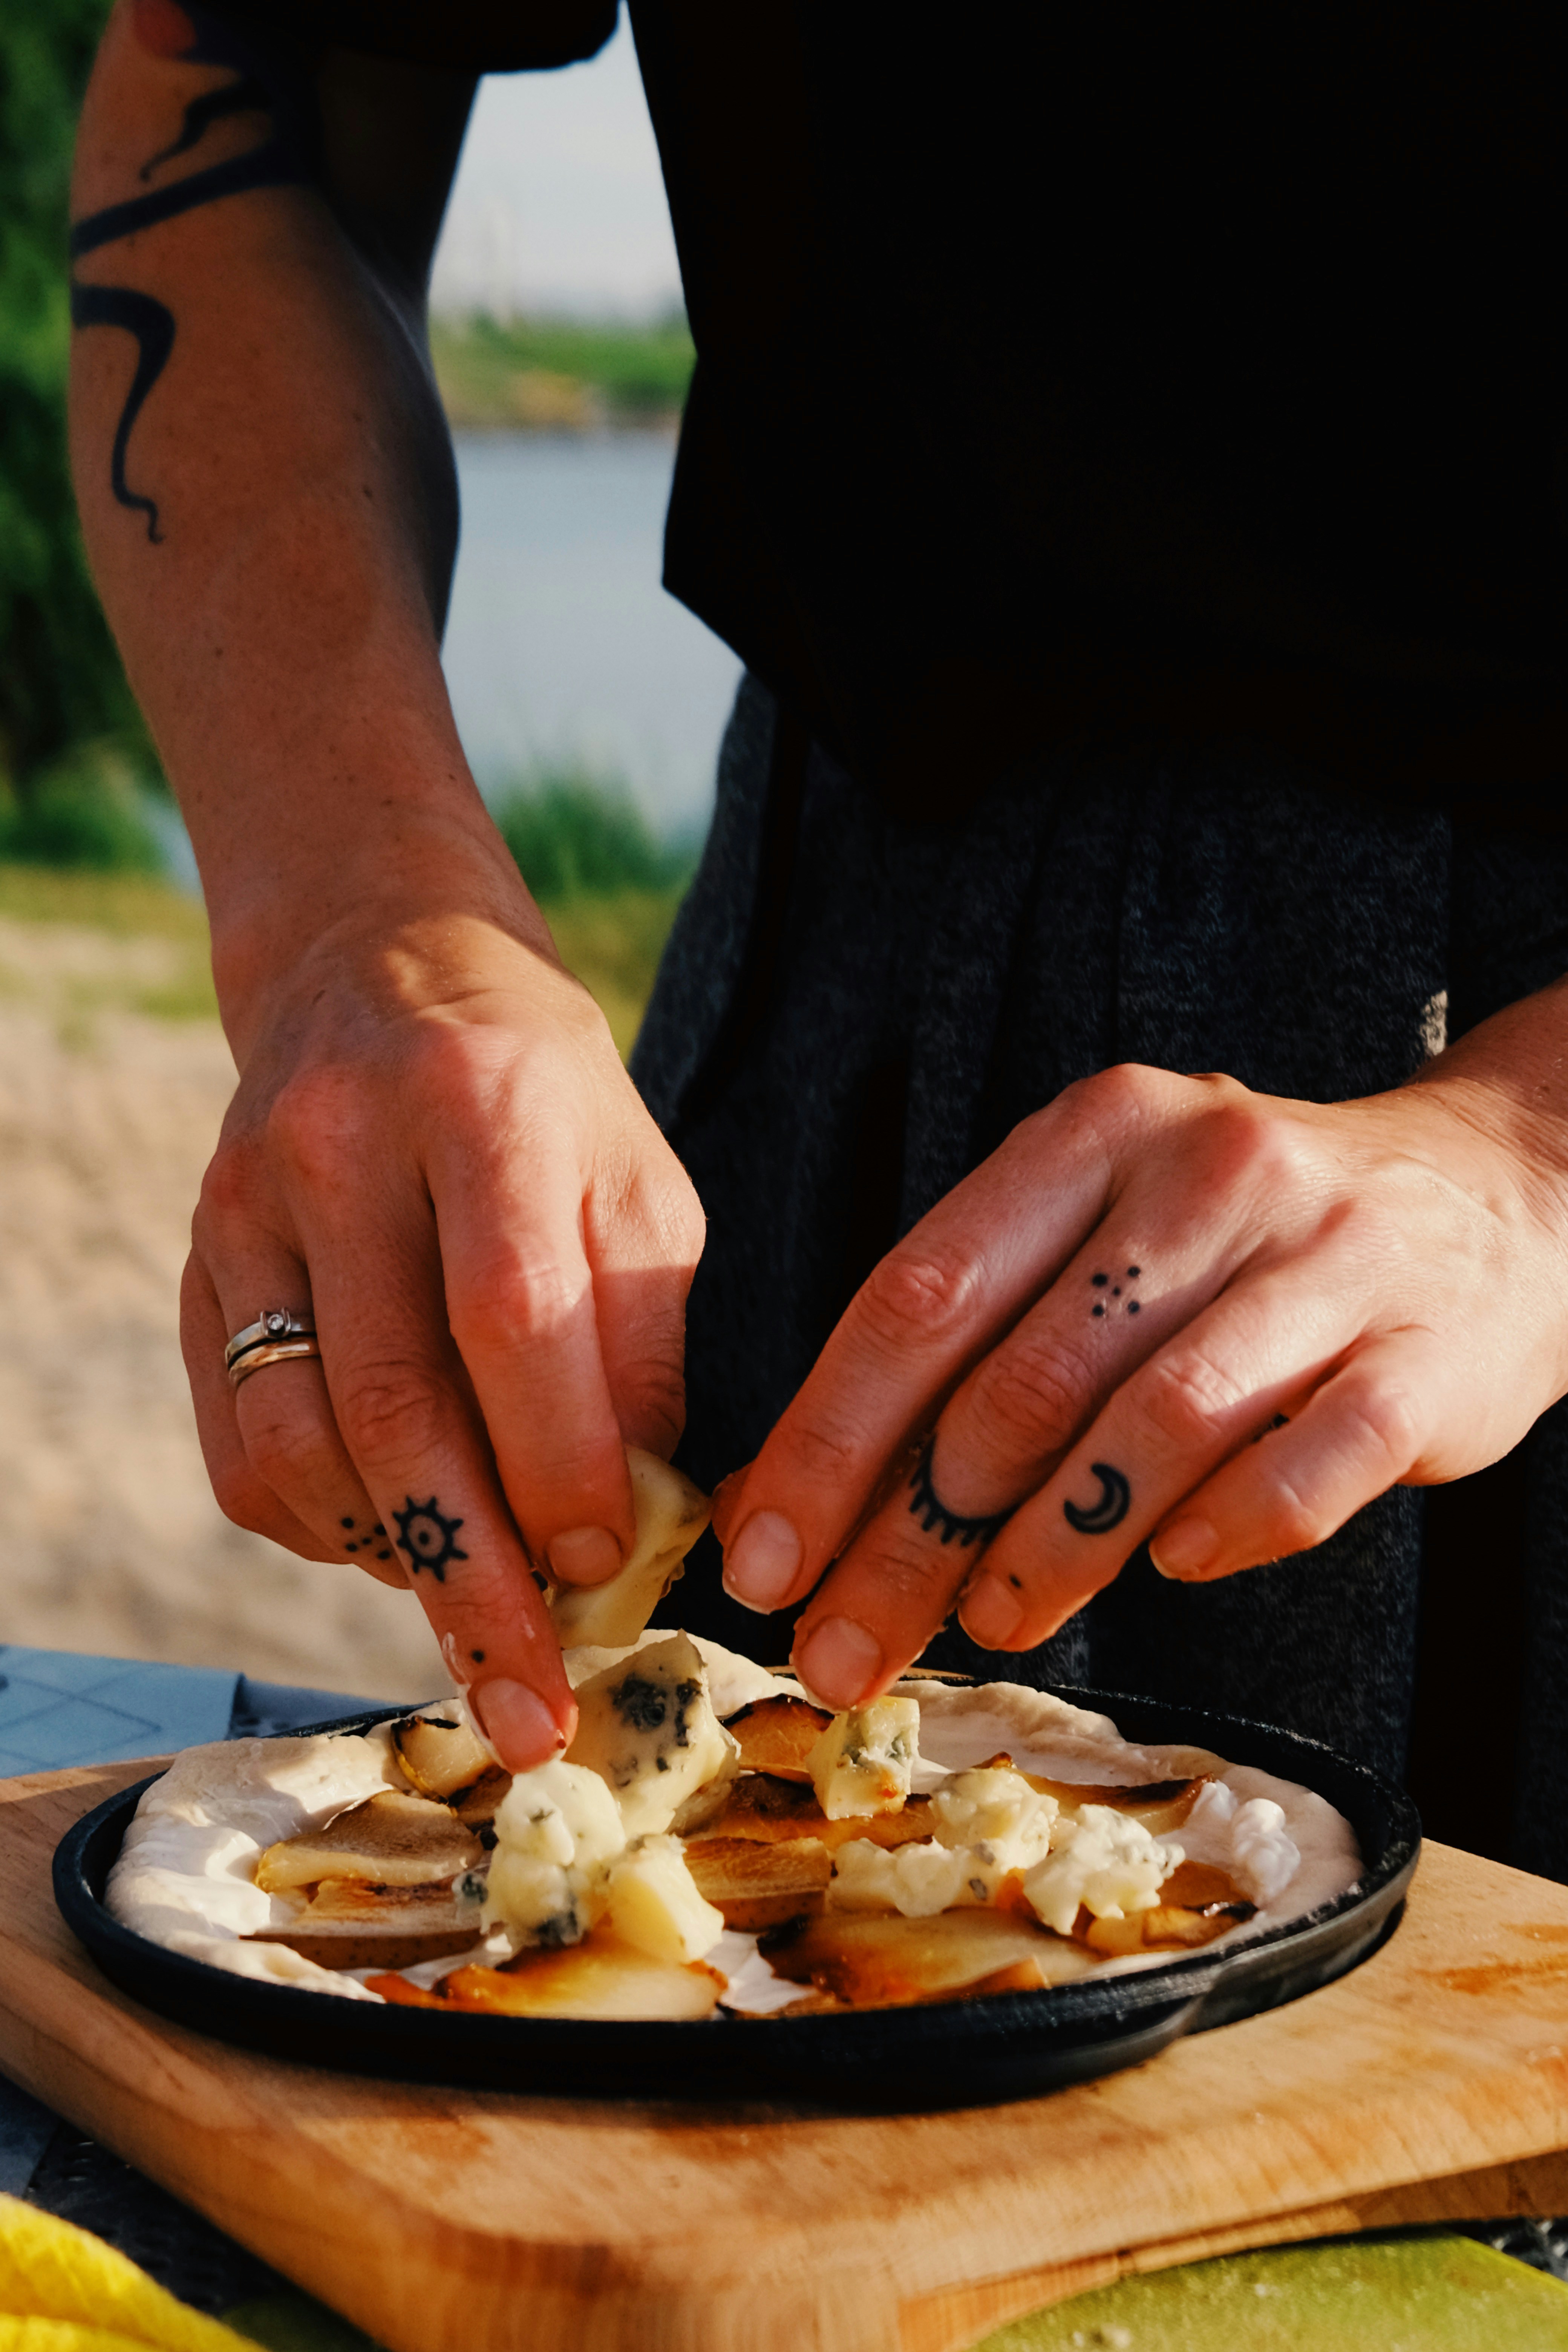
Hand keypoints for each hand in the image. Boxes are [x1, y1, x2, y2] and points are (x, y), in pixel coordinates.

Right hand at [182, 831, 704, 1764]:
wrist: (380, 969)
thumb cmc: (543, 1096)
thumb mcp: (637, 1182)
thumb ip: (643, 1346)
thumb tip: (644, 1528)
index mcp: (482, 1104)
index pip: (509, 1313)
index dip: (556, 1458)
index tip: (603, 1566)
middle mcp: (343, 1149)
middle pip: (393, 1401)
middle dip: (470, 1577)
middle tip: (531, 1708)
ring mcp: (248, 1206)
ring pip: (297, 1442)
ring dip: (391, 1564)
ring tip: (475, 1624)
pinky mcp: (198, 1261)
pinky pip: (240, 1443)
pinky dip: (318, 1527)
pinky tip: (392, 1541)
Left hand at [716, 994, 1567, 1707]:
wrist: (1494, 1198)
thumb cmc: (1241, 1246)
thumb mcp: (1098, 1240)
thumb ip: (968, 1343)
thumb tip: (796, 1500)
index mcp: (1095, 1134)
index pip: (921, 1294)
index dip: (827, 1439)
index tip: (761, 1561)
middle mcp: (1206, 1173)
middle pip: (1020, 1381)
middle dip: (912, 1535)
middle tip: (846, 1643)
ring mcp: (1328, 1259)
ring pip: (1153, 1428)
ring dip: (1052, 1550)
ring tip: (993, 1621)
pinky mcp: (1426, 1355)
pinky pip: (1307, 1466)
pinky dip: (1228, 1532)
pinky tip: (1174, 1569)